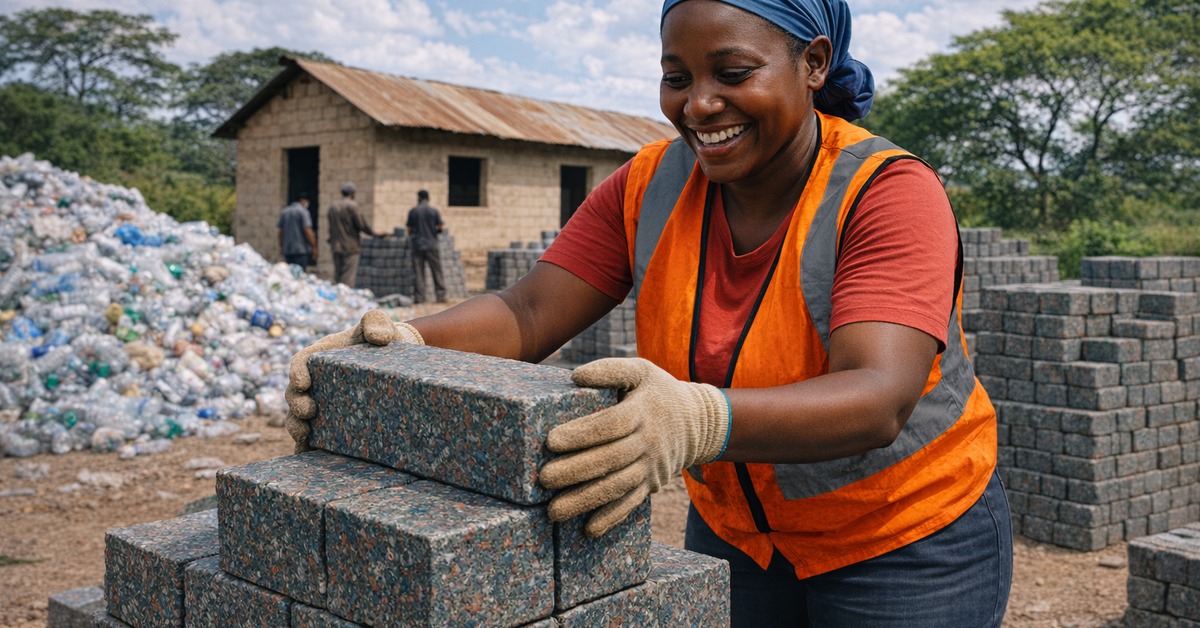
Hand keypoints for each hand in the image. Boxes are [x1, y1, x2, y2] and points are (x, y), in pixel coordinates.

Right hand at [285, 309, 422, 451]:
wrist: (394, 361)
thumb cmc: (382, 338)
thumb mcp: (379, 324)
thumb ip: (376, 321)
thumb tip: (379, 337)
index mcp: (320, 357)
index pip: (300, 363)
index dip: (296, 373)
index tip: (303, 382)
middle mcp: (315, 383)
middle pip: (294, 395)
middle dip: (296, 405)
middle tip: (308, 412)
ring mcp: (322, 405)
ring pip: (298, 419)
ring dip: (297, 428)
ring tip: (306, 436)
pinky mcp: (333, 424)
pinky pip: (315, 438)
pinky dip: (309, 448)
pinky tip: (313, 458)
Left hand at [539, 358, 729, 535]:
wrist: (699, 422)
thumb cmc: (658, 393)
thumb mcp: (641, 371)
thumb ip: (610, 370)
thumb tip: (576, 376)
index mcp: (642, 411)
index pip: (610, 424)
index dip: (582, 434)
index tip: (551, 441)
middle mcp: (648, 442)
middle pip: (610, 459)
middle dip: (575, 471)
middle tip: (544, 478)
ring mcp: (651, 467)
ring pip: (617, 486)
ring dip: (585, 501)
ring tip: (554, 511)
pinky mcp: (652, 485)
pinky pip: (631, 503)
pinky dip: (611, 517)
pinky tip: (588, 529)